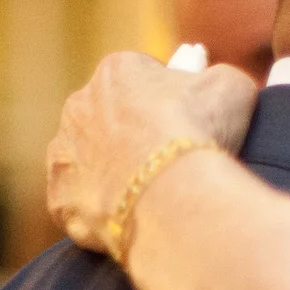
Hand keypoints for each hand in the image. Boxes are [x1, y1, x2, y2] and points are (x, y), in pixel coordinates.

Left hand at [46, 52, 257, 255]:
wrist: (171, 194)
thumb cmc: (200, 133)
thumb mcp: (231, 86)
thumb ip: (217, 78)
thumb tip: (213, 83)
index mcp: (116, 71)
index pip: (140, 80)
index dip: (167, 103)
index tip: (184, 124)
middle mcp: (79, 105)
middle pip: (108, 118)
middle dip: (132, 135)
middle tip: (167, 161)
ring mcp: (62, 152)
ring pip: (88, 161)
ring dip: (112, 173)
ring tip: (150, 195)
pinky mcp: (59, 197)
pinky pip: (79, 203)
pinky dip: (100, 212)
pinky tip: (131, 218)